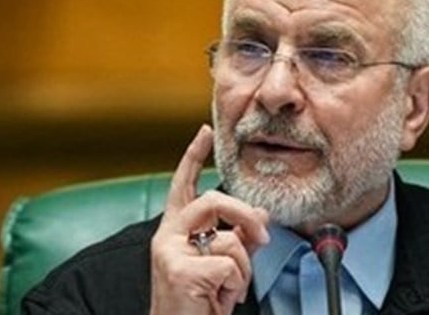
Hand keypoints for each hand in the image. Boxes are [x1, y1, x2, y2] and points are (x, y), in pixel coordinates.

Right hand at [149, 124, 269, 314]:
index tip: (205, 131)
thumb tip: (259, 216)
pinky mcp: (180, 271)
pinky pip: (229, 265)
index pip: (182, 184)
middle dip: (245, 216)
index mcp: (174, 231)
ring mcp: (169, 253)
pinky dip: (234, 287)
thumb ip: (238, 237)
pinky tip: (218, 300)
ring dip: (241, 272)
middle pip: (213, 200)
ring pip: (229, 240)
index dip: (193, 156)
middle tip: (262, 238)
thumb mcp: (222, 265)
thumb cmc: (199, 304)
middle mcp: (166, 236)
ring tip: (226, 291)